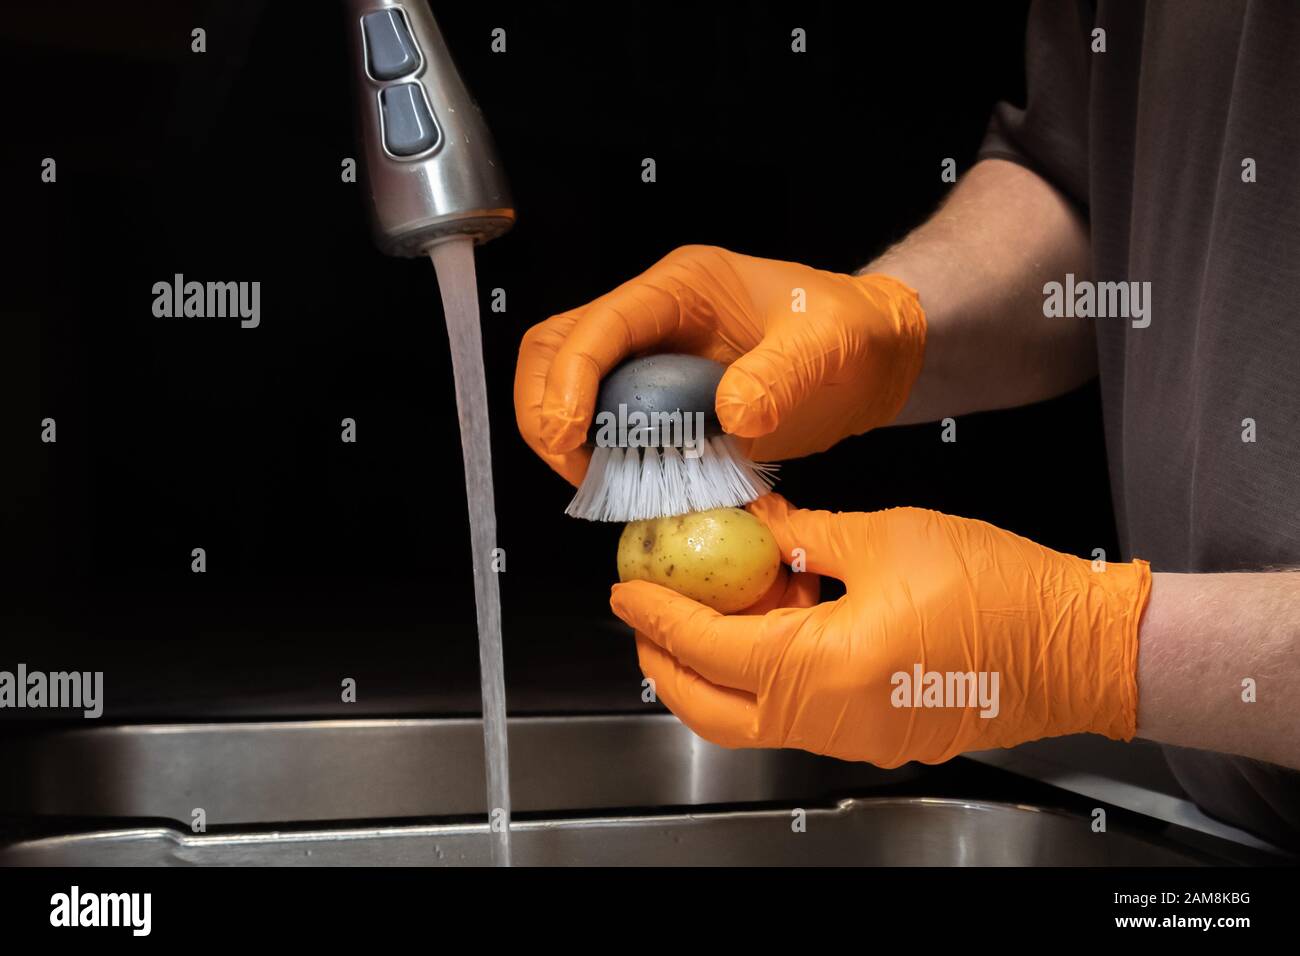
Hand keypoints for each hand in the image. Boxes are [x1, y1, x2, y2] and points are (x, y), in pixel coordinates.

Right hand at [514, 245, 926, 484]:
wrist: (870, 357)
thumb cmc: (851, 332)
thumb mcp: (825, 346)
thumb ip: (781, 375)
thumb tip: (732, 413)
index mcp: (682, 288)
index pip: (599, 324)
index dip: (571, 379)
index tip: (569, 436)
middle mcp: (653, 318)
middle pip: (554, 349)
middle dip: (546, 410)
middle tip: (577, 469)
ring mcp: (650, 359)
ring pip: (565, 387)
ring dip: (565, 439)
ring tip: (600, 483)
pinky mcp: (658, 401)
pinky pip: (604, 425)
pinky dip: (600, 459)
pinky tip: (628, 487)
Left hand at [609, 494, 1151, 766]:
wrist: (1080, 646)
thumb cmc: (999, 588)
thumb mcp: (888, 537)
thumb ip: (806, 536)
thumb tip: (757, 524)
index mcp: (822, 670)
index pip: (708, 649)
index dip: (659, 617)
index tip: (626, 590)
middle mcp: (830, 721)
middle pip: (713, 709)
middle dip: (666, 663)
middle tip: (647, 616)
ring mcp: (855, 739)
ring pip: (752, 719)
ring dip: (716, 672)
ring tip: (707, 612)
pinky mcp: (879, 737)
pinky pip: (798, 716)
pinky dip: (766, 679)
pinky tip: (775, 626)